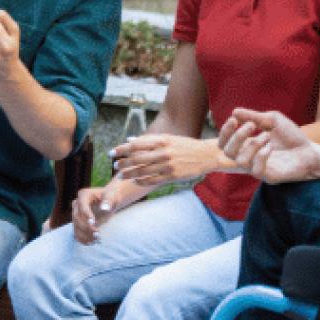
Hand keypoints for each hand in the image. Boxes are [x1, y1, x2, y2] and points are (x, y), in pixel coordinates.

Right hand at [71, 179, 129, 243]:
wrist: (109, 201)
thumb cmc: (111, 196)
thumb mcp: (112, 196)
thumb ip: (109, 200)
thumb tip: (104, 208)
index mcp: (83, 195)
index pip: (82, 207)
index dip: (86, 215)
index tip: (93, 224)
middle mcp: (76, 204)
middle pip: (77, 218)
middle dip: (86, 228)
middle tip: (97, 234)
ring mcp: (75, 214)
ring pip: (76, 227)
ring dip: (84, 235)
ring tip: (96, 240)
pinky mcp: (77, 223)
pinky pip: (76, 232)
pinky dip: (82, 239)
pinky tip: (91, 242)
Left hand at [111, 134, 229, 186]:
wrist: (207, 155)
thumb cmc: (185, 146)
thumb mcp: (169, 138)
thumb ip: (149, 140)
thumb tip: (129, 140)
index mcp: (162, 140)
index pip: (136, 144)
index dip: (121, 149)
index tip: (112, 152)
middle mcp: (164, 152)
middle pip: (137, 158)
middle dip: (123, 163)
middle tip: (114, 165)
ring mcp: (168, 165)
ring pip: (143, 171)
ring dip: (129, 174)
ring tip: (121, 175)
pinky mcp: (173, 176)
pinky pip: (153, 180)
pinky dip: (142, 181)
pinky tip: (135, 181)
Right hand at [217, 108, 319, 183]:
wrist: (310, 150)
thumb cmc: (291, 136)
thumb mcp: (272, 120)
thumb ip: (254, 116)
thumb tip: (234, 111)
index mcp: (246, 145)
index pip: (225, 143)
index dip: (225, 132)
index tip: (234, 119)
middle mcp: (249, 158)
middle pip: (228, 152)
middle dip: (237, 136)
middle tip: (252, 125)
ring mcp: (257, 169)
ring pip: (240, 161)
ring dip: (252, 144)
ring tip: (267, 135)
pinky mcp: (268, 177)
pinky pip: (255, 170)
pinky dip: (261, 155)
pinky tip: (271, 147)